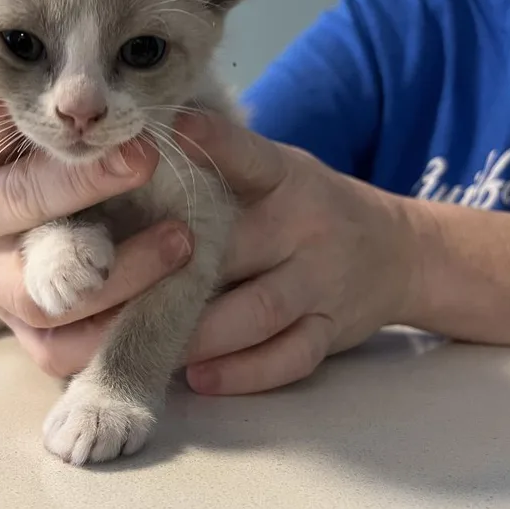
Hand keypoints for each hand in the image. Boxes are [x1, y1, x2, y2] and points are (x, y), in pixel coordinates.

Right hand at [0, 67, 193, 372]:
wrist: (74, 212)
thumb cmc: (57, 151)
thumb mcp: (39, 113)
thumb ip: (21, 95)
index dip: (39, 116)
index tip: (94, 106)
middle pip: (19, 207)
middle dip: (86, 183)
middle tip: (146, 157)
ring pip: (45, 296)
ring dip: (120, 272)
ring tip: (180, 239)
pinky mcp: (30, 335)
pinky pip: (68, 348)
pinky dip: (121, 326)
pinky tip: (171, 292)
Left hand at [12, 111, 417, 391]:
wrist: (400, 250)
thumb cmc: (311, 205)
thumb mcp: (279, 171)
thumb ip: (224, 168)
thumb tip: (142, 153)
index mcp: (285, 178)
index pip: (248, 155)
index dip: (212, 142)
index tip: (171, 131)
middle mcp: (305, 227)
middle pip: (237, 249)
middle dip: (173, 273)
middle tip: (109, 292)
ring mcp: (322, 281)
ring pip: (259, 312)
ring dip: (200, 333)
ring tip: (142, 344)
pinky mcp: (332, 330)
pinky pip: (290, 357)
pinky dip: (245, 372)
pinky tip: (201, 378)